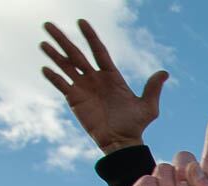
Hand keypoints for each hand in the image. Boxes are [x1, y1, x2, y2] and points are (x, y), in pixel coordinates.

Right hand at [39, 20, 165, 154]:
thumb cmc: (136, 125)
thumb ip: (152, 89)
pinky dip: (53, 77)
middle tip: (49, 24)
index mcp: (111, 76)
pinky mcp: (74, 99)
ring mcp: (83, 87)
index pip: (98, 51)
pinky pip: (61, 85)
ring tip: (43, 42)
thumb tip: (164, 73)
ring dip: (54, 54)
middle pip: (76, 54)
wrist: (121, 142)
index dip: (90, 36)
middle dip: (63, 39)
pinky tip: (45, 68)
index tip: (81, 22)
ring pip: (65, 66)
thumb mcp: (148, 107)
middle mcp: (95, 78)